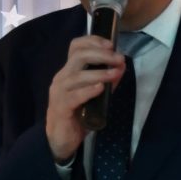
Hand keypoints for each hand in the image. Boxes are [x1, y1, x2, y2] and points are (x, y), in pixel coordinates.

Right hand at [46, 34, 125, 162]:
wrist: (61, 138)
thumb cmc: (78, 115)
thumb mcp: (95, 95)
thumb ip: (107, 81)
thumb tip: (121, 67)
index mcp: (69, 71)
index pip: (76, 47)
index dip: (93, 41)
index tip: (111, 44)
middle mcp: (62, 78)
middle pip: (78, 56)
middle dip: (101, 54)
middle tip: (118, 59)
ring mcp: (59, 92)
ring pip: (77, 76)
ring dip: (100, 73)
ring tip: (115, 73)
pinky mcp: (61, 107)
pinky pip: (74, 96)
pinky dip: (88, 90)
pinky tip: (101, 88)